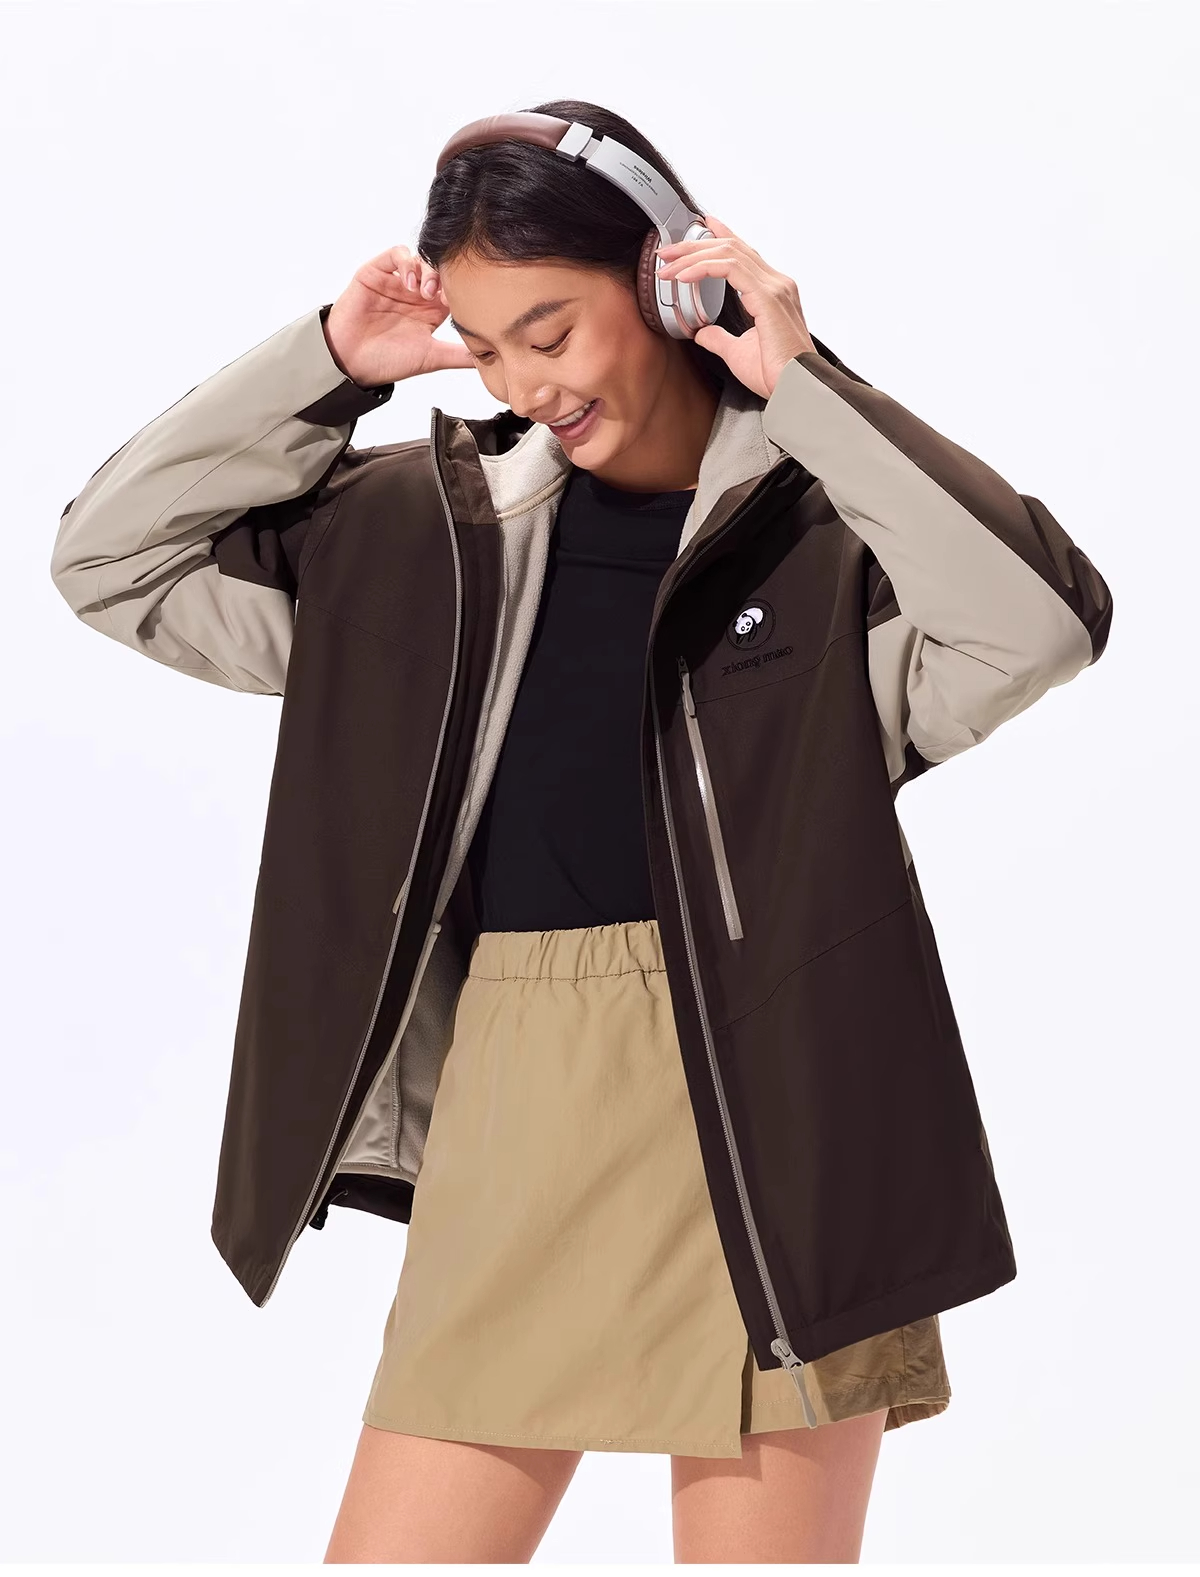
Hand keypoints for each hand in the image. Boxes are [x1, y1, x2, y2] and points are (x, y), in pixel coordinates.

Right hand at [322, 244, 475, 386]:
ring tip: (426, 293)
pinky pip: (396, 254)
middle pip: (441, 271)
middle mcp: (415, 293)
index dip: (464, 293)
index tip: (469, 305)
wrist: (350, 362)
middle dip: (448, 279)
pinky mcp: (377, 271)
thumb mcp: (431, 358)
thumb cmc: (386, 361)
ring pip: (422, 260)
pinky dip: (407, 262)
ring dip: (428, 272)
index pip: (455, 290)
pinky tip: (409, 283)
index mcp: (431, 310)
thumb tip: (492, 359)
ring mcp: (397, 281)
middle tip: (447, 298)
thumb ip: (459, 356)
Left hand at [655, 214, 817, 398]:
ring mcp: (775, 287)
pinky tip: (683, 276)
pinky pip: (730, 269)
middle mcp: (777, 284)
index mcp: (773, 293)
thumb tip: (702, 333)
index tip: (702, 226)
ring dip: (692, 255)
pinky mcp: (768, 297)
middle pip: (732, 248)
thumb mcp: (738, 354)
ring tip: (667, 263)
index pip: (744, 254)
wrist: (795, 389)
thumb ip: (720, 339)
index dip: (722, 236)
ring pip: (728, 253)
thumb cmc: (776, 375)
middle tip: (667, 250)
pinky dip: (703, 268)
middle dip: (695, 245)